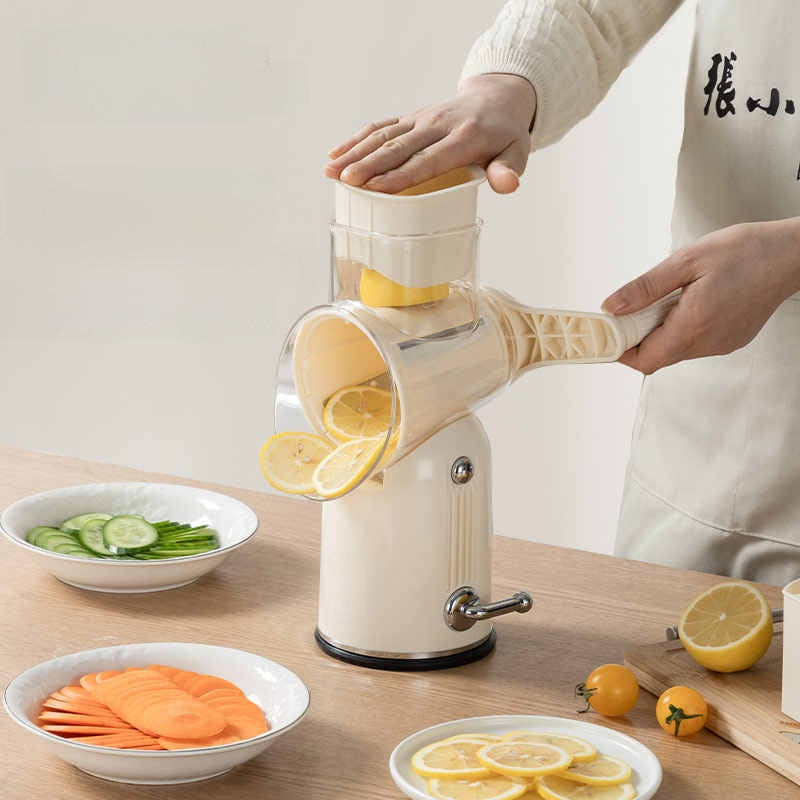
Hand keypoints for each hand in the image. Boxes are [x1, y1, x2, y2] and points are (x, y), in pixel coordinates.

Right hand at [323, 74, 536, 193]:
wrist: (496, 97)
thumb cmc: (505, 134)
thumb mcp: (517, 150)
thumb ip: (510, 168)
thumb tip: (507, 185)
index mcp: (464, 137)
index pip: (428, 159)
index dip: (401, 174)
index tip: (377, 188)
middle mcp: (437, 124)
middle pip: (399, 146)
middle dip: (370, 164)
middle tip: (345, 181)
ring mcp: (420, 118)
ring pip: (383, 134)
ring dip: (355, 152)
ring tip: (330, 171)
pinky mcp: (410, 117)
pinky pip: (380, 126)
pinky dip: (356, 139)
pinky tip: (335, 154)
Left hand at [602, 219, 799, 373]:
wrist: (791, 254)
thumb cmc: (744, 251)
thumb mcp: (686, 261)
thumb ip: (645, 288)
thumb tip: (611, 306)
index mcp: (694, 324)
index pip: (645, 360)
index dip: (621, 351)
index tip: (609, 333)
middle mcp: (708, 342)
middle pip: (657, 358)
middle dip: (637, 339)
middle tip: (633, 310)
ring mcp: (721, 344)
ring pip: (675, 351)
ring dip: (660, 333)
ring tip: (666, 300)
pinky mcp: (730, 341)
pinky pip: (694, 344)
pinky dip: (680, 330)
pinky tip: (686, 304)